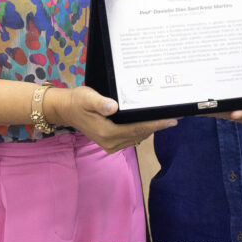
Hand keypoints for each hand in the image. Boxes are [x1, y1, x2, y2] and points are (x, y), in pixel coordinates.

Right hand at [46, 86, 176, 152]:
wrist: (66, 110)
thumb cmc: (77, 101)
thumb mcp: (86, 97)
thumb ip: (99, 102)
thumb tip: (113, 106)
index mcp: (107, 132)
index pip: (137, 128)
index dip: (155, 124)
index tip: (172, 120)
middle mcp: (111, 142)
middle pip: (140, 134)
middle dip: (157, 126)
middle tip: (175, 116)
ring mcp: (111, 144)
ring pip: (137, 137)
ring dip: (151, 129)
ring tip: (167, 118)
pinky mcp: (111, 142)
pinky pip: (132, 137)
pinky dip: (143, 130)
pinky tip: (151, 122)